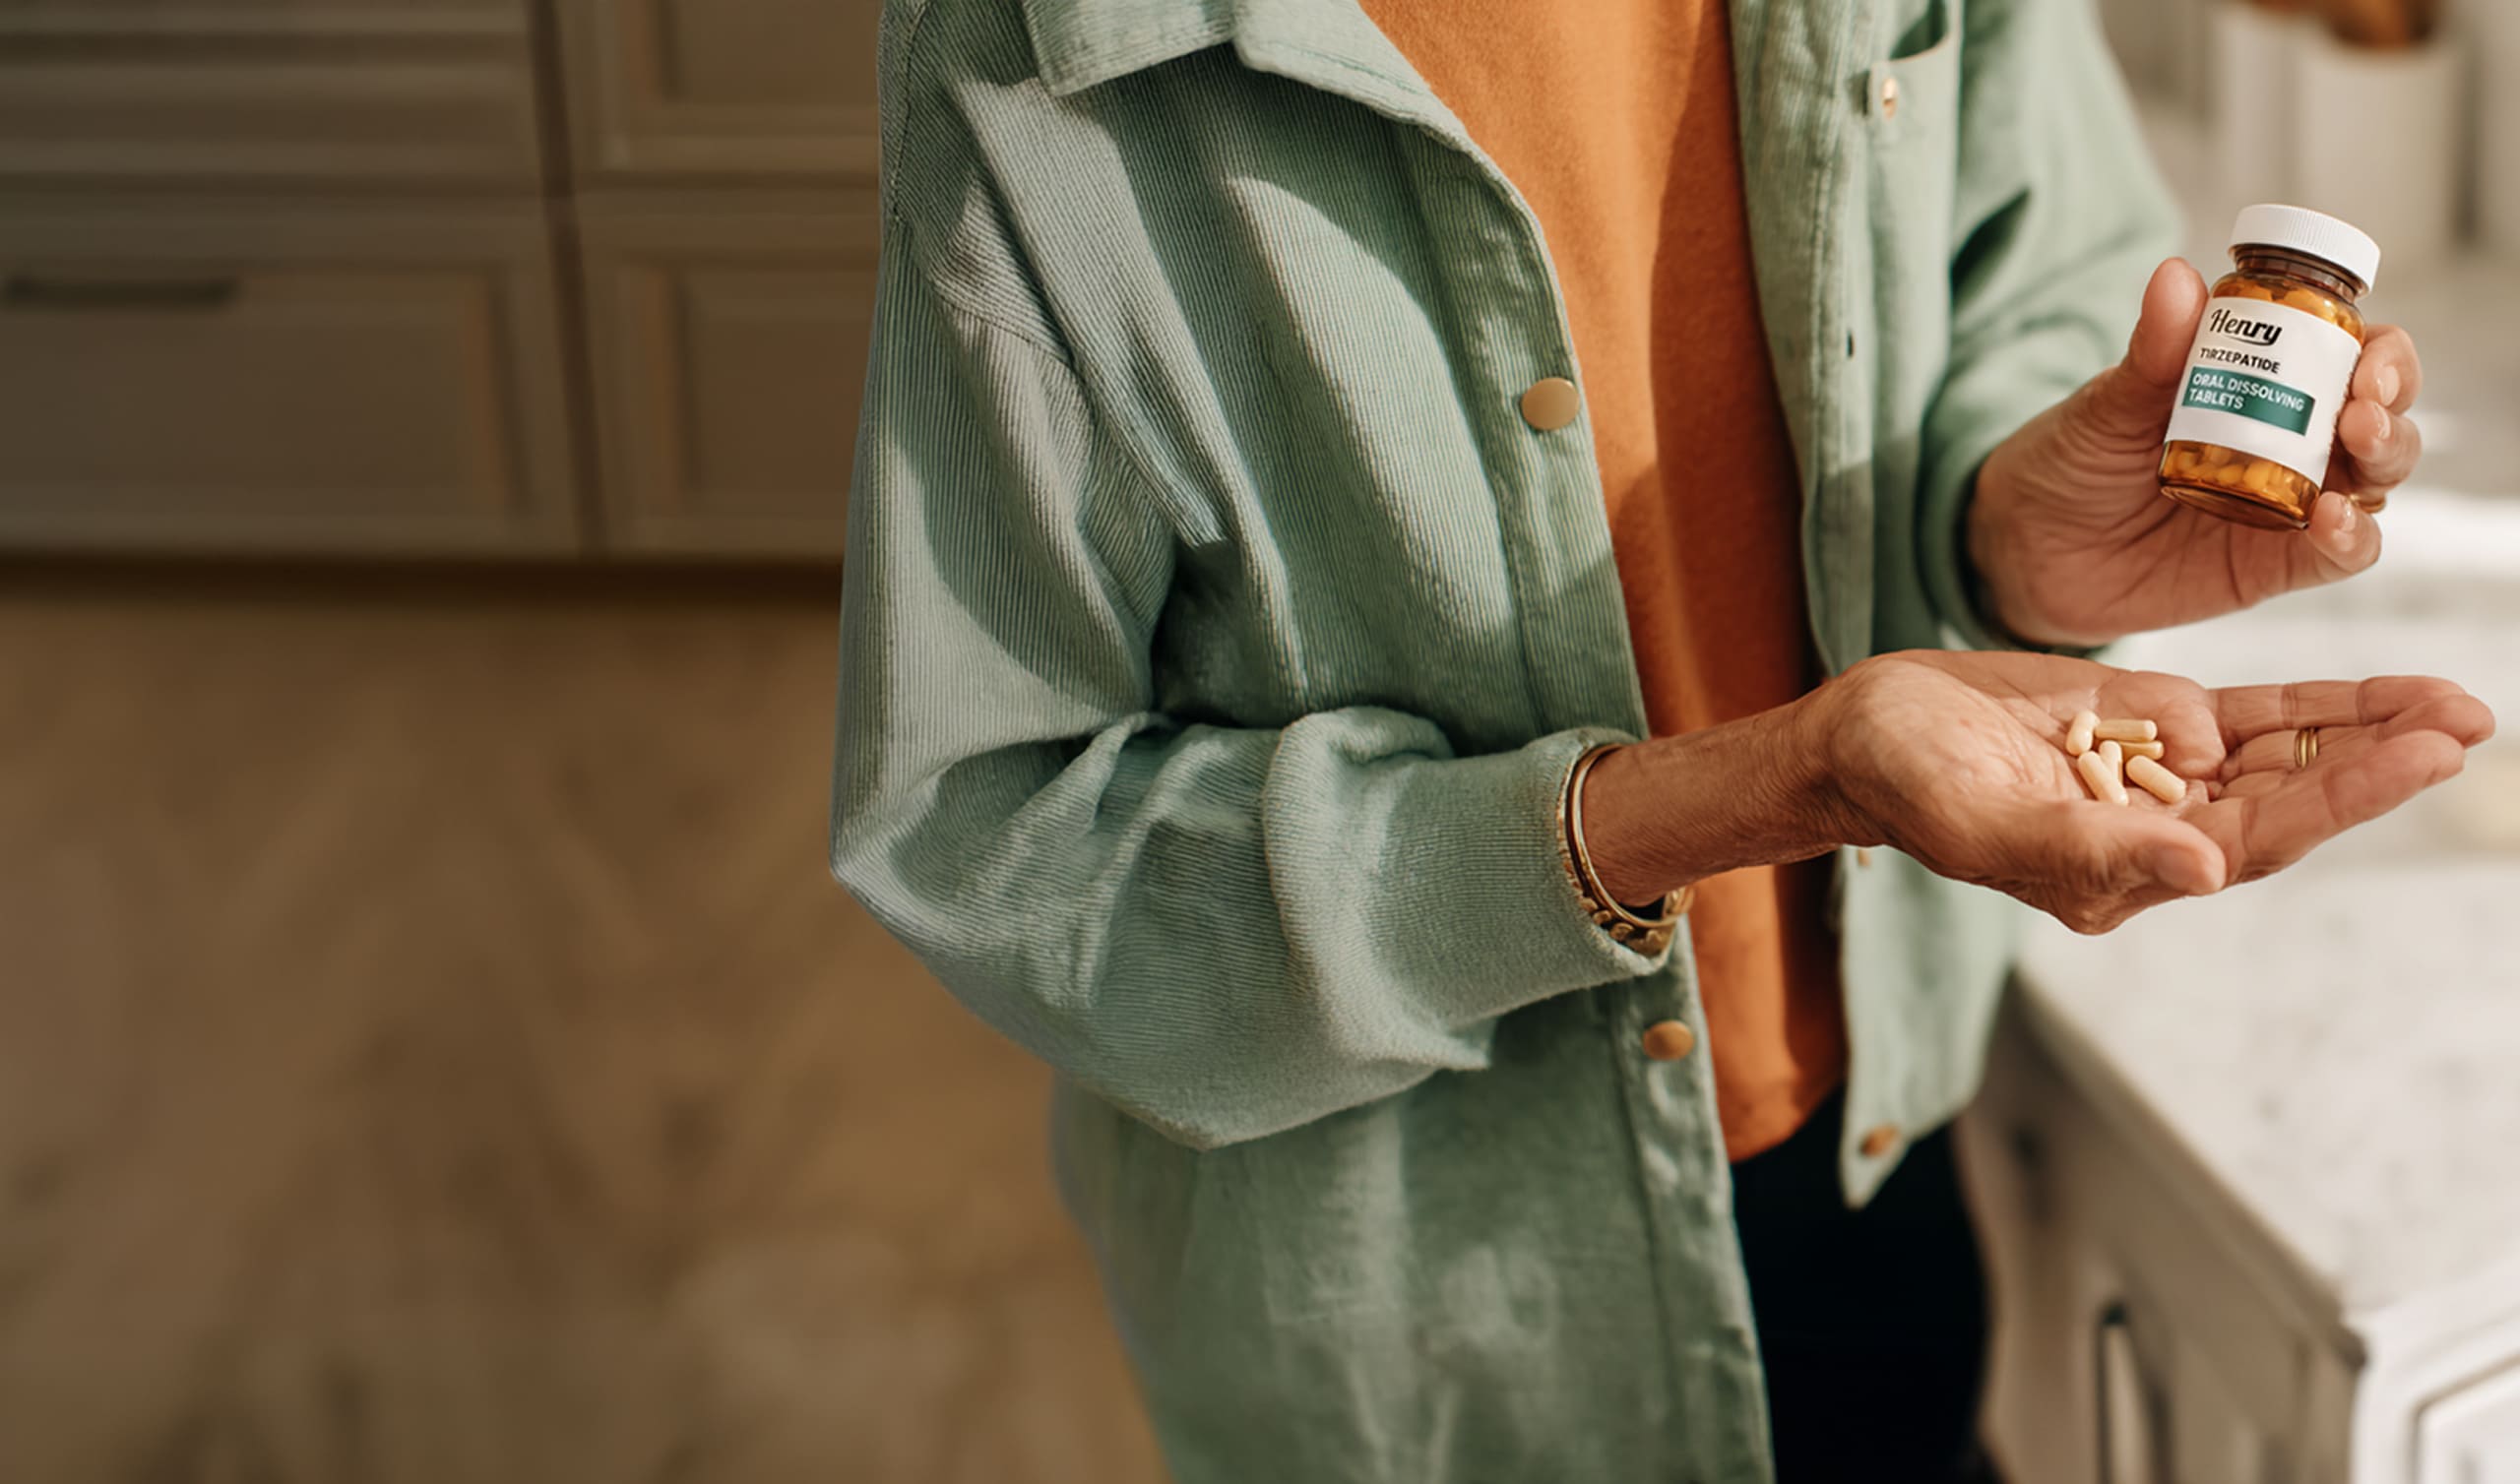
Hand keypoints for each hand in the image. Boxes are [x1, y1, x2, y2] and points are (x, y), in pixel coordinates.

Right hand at [1811, 650, 2492, 933]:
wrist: (1862, 735)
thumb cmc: (1901, 784)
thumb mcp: (1982, 816)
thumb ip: (2088, 851)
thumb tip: (2205, 872)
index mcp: (2124, 872)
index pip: (2257, 838)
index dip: (2342, 799)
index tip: (2421, 756)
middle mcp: (2160, 834)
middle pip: (2293, 798)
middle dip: (2382, 761)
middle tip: (2465, 723)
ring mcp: (2162, 776)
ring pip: (2289, 756)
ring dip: (2371, 731)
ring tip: (2456, 704)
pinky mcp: (2153, 721)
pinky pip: (2256, 718)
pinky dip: (2322, 707)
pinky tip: (2388, 697)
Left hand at [1969, 259, 2424, 647]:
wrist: (2023, 547)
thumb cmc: (2070, 460)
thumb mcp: (2106, 404)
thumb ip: (2152, 352)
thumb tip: (2176, 275)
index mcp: (2266, 382)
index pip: (2353, 354)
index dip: (2381, 351)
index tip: (2368, 353)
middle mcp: (2293, 439)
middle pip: (2382, 415)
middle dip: (2391, 404)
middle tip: (2362, 405)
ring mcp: (2289, 502)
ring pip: (2375, 479)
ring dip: (2385, 459)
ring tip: (2356, 445)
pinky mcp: (2273, 565)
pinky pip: (2340, 555)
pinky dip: (2353, 538)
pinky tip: (2331, 520)